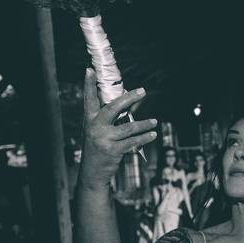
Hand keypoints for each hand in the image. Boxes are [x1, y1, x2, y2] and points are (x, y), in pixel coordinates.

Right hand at [78, 69, 153, 189]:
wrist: (92, 172)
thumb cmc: (98, 146)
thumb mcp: (97, 130)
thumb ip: (109, 117)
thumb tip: (129, 100)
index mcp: (89, 119)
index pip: (89, 99)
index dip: (88, 84)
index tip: (89, 70)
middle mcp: (95, 127)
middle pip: (113, 107)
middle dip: (129, 98)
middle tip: (143, 91)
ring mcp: (104, 139)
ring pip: (129, 127)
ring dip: (144, 124)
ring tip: (155, 122)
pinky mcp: (113, 151)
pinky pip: (133, 142)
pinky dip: (144, 138)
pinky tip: (152, 135)